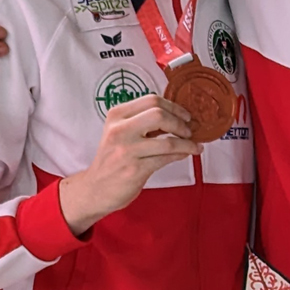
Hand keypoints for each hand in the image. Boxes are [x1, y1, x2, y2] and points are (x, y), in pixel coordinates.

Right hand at [58, 95, 199, 234]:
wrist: (95, 189)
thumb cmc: (113, 159)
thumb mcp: (120, 132)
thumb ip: (143, 122)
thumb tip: (179, 116)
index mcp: (116, 116)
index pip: (152, 100)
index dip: (174, 107)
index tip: (185, 116)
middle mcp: (119, 130)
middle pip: (159, 115)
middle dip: (180, 123)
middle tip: (189, 131)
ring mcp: (126, 150)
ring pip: (167, 142)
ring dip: (187, 143)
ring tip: (194, 145)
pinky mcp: (134, 169)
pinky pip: (166, 158)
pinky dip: (181, 154)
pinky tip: (186, 154)